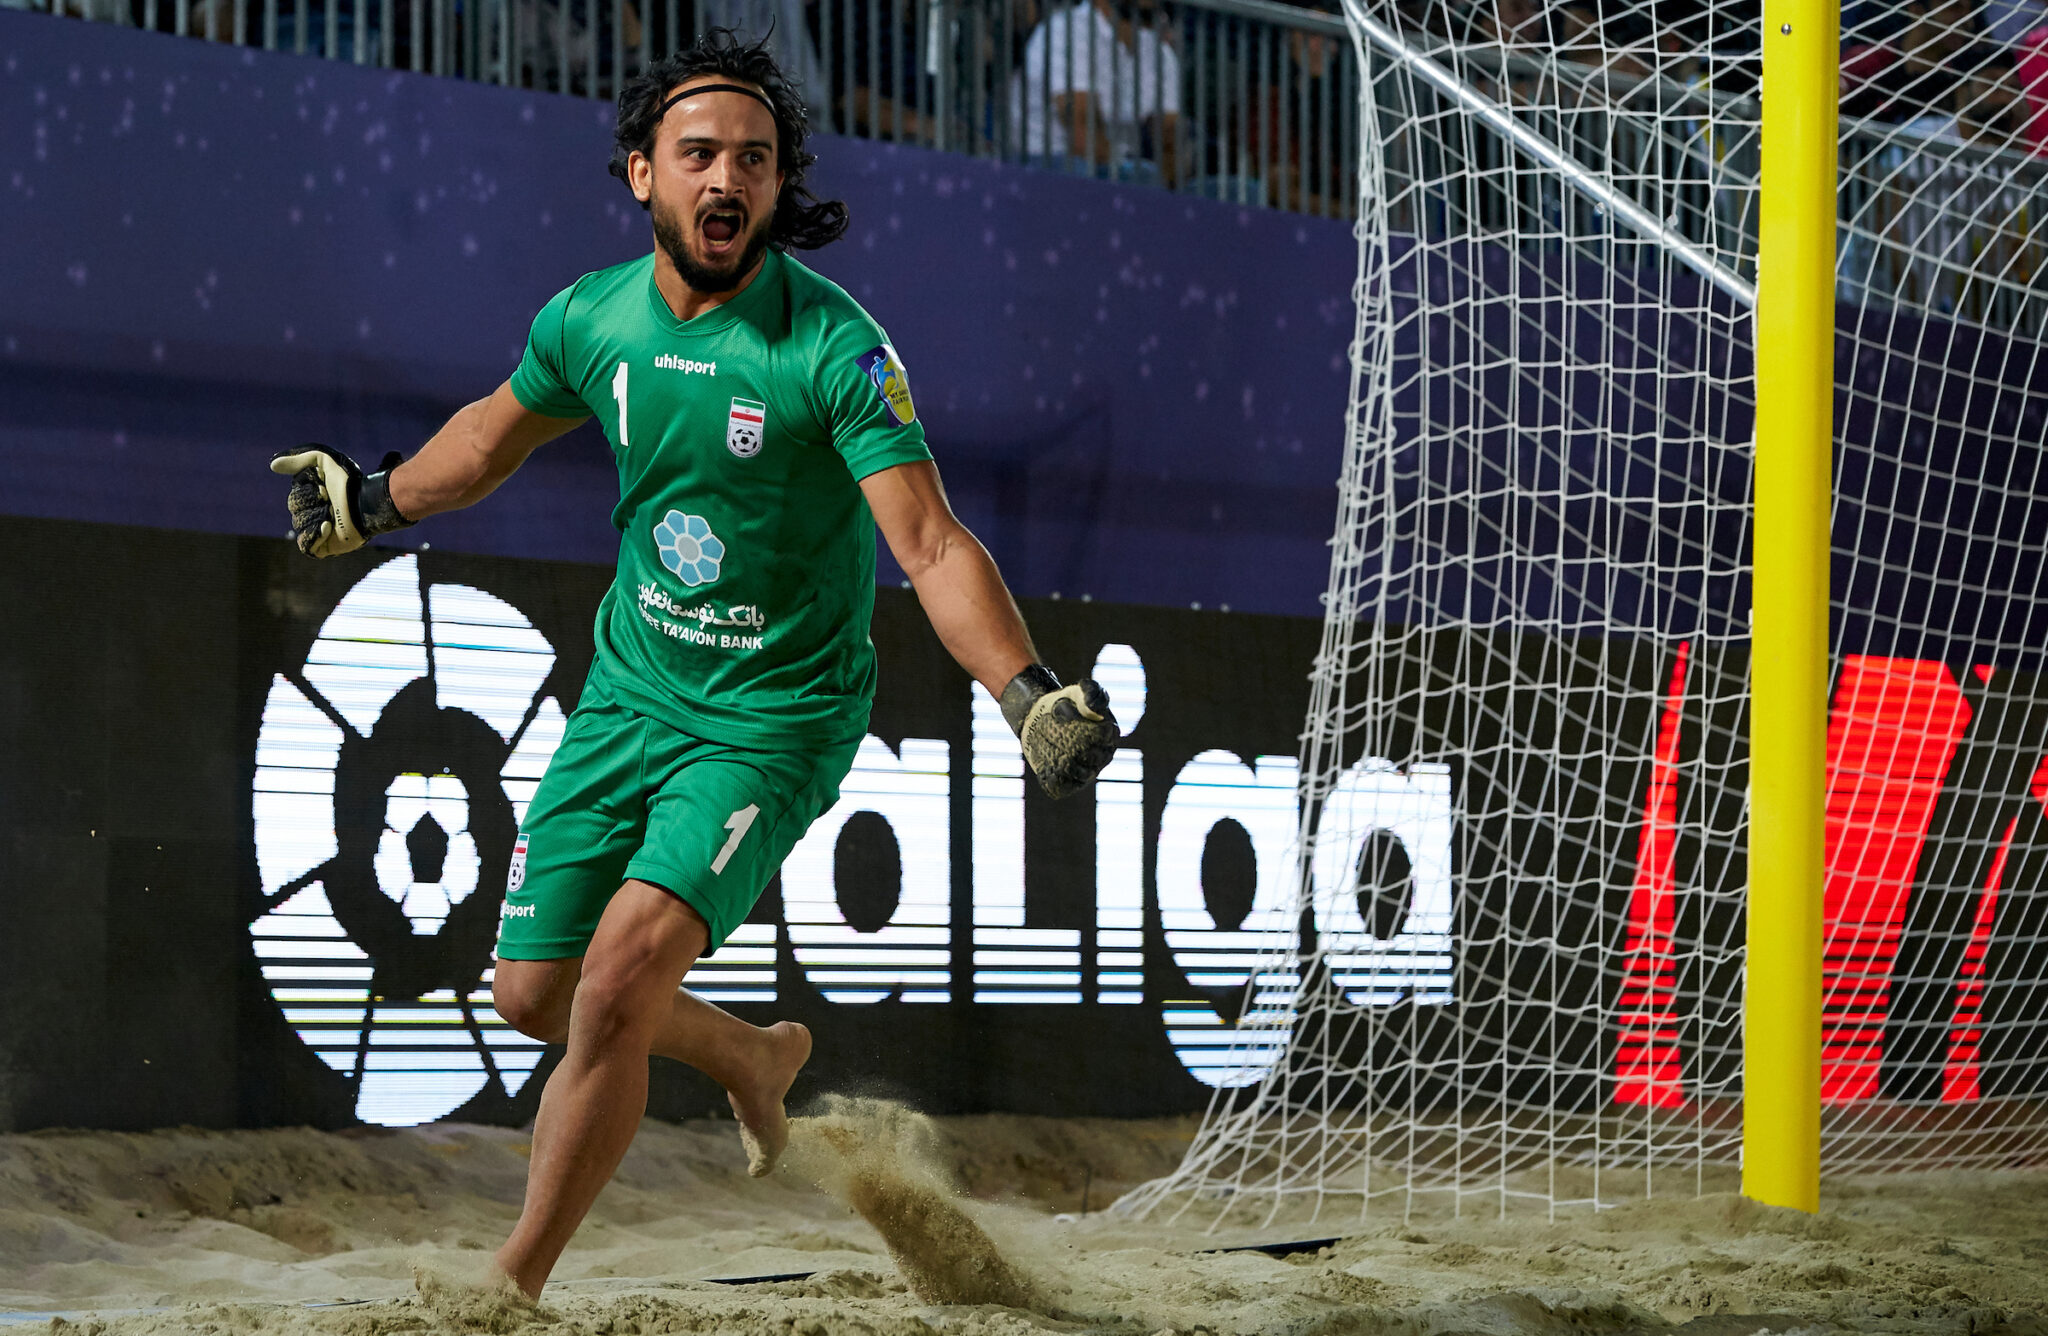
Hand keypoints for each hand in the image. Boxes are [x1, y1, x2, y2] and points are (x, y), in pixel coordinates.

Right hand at [270, 445, 410, 556]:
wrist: (365, 504)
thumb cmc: (348, 482)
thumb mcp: (323, 459)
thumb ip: (298, 460)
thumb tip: (273, 466)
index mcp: (310, 497)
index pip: (294, 497)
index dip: (308, 492)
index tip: (324, 488)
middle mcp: (312, 513)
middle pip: (294, 510)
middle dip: (313, 503)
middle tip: (330, 501)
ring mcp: (317, 531)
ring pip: (299, 526)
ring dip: (317, 517)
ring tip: (333, 515)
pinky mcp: (324, 547)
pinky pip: (306, 545)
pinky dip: (315, 536)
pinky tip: (328, 527)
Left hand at [999, 666, 1119, 798]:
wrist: (1045, 717)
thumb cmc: (1068, 703)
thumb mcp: (1081, 690)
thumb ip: (1093, 692)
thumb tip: (1095, 709)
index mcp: (1110, 736)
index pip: (1098, 736)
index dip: (1077, 724)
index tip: (1062, 712)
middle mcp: (1102, 758)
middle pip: (1085, 755)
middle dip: (1063, 738)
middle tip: (1049, 724)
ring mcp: (1087, 773)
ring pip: (1073, 771)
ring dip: (1055, 754)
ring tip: (1044, 739)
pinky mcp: (1069, 784)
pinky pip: (1060, 785)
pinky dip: (1049, 774)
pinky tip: (1043, 759)